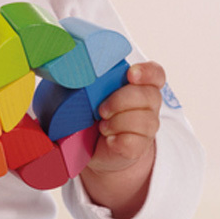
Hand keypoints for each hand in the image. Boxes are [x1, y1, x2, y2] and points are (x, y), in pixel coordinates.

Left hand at [81, 61, 165, 218]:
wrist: (92, 148)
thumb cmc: (89, 114)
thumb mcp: (84, 93)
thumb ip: (83, 80)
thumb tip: (64, 70)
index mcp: (138, 85)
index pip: (155, 74)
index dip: (146, 72)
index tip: (131, 75)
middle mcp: (148, 104)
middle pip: (148, 96)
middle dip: (120, 100)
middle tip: (100, 109)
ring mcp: (146, 126)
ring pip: (143, 120)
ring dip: (116, 122)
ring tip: (102, 125)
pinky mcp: (138, 146)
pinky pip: (133, 141)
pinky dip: (116, 139)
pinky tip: (107, 139)